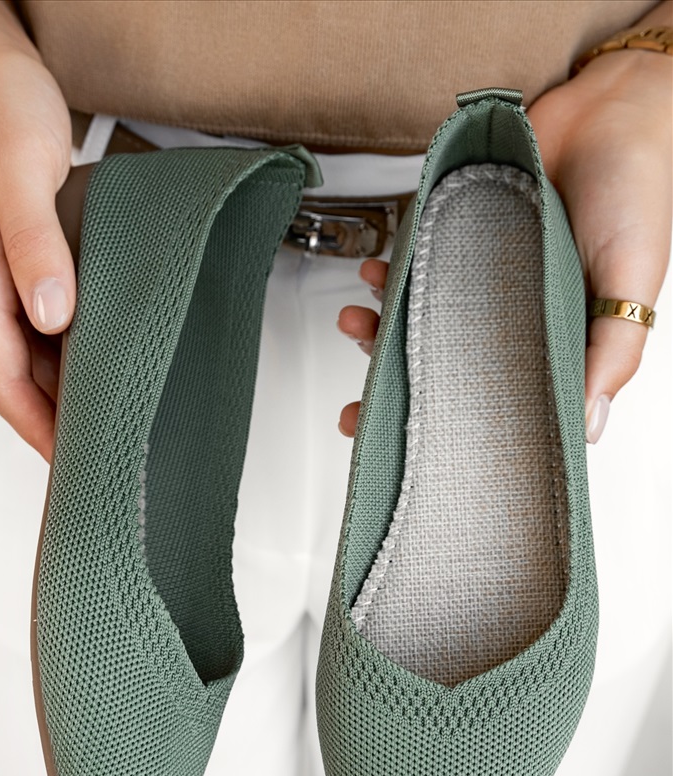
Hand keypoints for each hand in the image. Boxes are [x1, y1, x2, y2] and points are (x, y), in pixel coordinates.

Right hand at [0, 0, 74, 461]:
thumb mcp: (18, 167)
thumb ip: (34, 244)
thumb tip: (51, 315)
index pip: (2, 375)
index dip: (37, 427)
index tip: (74, 462)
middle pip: (19, 377)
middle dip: (55, 423)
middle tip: (103, 455)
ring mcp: (9, 273)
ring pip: (37, 355)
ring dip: (69, 392)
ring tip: (111, 420)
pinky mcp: (32, 258)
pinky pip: (53, 323)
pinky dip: (78, 350)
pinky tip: (108, 358)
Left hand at [337, 47, 671, 441]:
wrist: (612, 108)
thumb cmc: (636, 193)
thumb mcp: (632, 282)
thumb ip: (612, 352)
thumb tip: (588, 426)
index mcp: (554, 340)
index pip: (497, 401)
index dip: (453, 428)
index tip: (411, 452)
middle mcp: (513, 316)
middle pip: (444, 368)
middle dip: (397, 391)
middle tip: (355, 412)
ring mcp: (482, 278)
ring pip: (421, 320)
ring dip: (380, 329)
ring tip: (355, 325)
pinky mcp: (461, 237)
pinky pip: (415, 263)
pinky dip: (388, 273)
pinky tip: (373, 275)